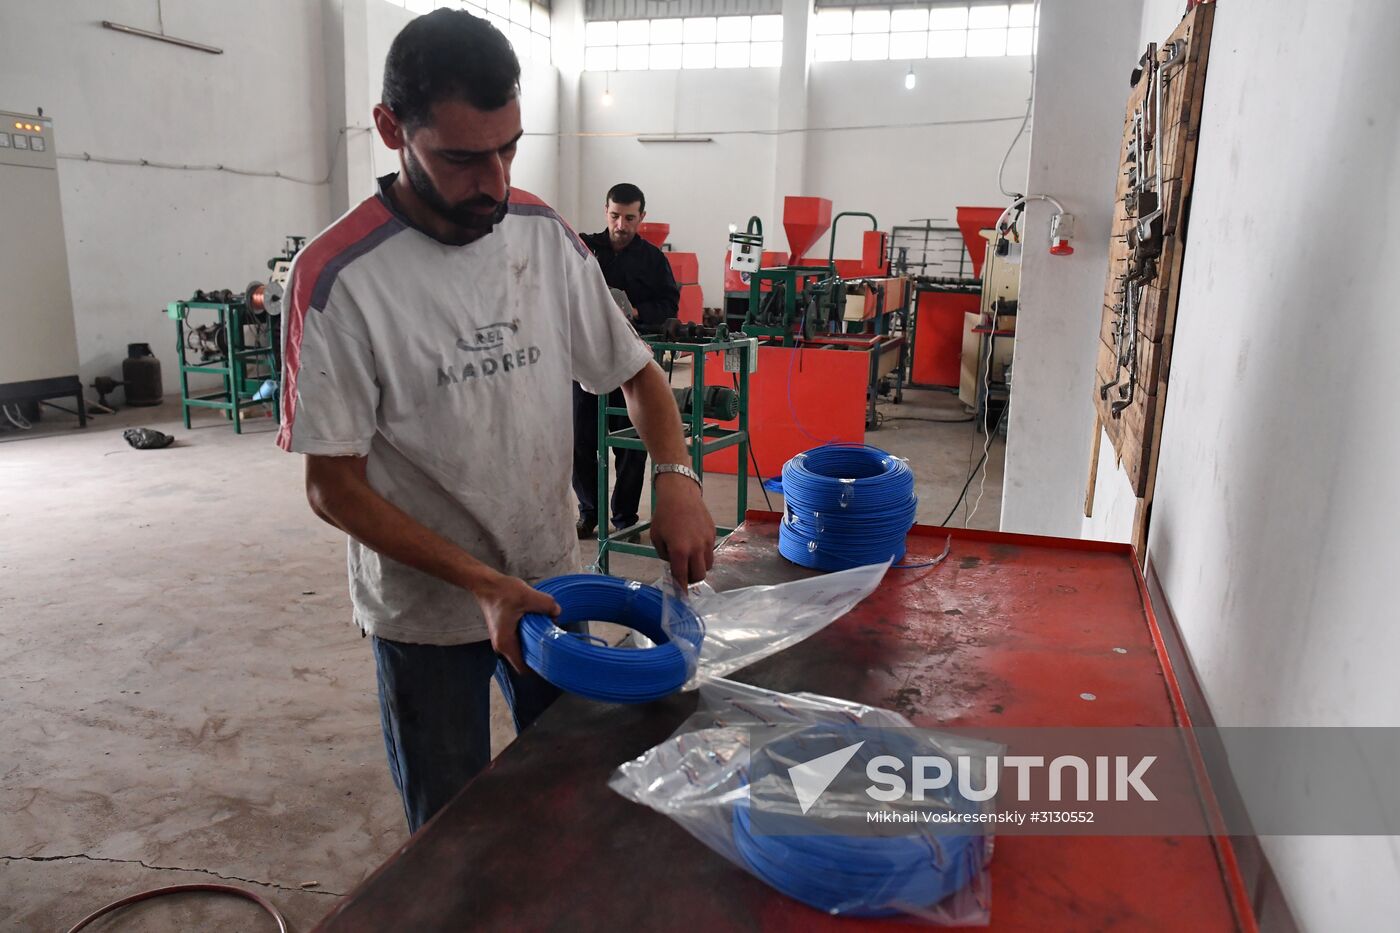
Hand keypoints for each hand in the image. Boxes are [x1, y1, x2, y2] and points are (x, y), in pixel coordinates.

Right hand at [474, 573, 560, 672]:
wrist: (485, 583)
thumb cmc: (501, 592)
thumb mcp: (528, 596)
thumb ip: (546, 605)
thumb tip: (557, 613)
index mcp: (506, 643)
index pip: (524, 669)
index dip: (539, 667)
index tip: (552, 659)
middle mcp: (502, 645)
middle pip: (525, 659)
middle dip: (540, 652)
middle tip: (555, 643)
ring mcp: (502, 638)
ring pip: (523, 648)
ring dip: (535, 641)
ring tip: (548, 630)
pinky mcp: (504, 631)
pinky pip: (520, 638)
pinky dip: (529, 634)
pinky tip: (538, 623)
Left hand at [648, 473, 714, 587]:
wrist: (680, 494)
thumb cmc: (664, 515)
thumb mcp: (657, 537)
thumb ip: (665, 555)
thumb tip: (673, 565)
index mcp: (679, 550)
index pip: (682, 577)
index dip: (682, 590)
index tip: (681, 598)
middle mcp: (696, 548)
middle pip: (699, 575)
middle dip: (691, 578)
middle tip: (684, 573)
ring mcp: (707, 541)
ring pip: (708, 566)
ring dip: (699, 567)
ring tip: (690, 560)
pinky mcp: (713, 534)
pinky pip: (711, 552)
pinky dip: (703, 555)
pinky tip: (695, 546)